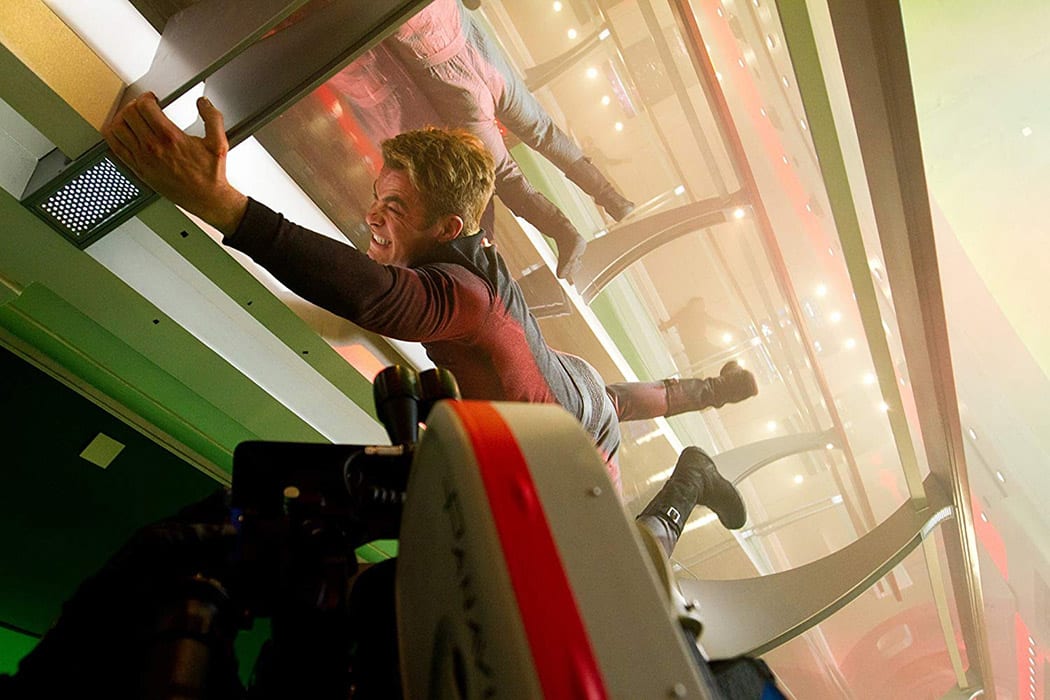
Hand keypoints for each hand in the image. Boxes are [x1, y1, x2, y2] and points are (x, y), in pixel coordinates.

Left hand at [102, 93, 247, 233]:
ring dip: (121, 118)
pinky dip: (113, 135)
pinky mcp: (139, 170)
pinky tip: (121, 132)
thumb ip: (213, 118)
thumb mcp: (219, 143)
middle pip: (129, 114)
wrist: (206, 198)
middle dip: (134, 104)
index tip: (152, 99)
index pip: (145, 106)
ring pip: (117, 128)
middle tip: (142, 107)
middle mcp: (154, 147)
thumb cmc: (211, 174)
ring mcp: (143, 159)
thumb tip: (204, 103)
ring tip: (130, 117)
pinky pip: (115, 148)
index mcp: (171, 137)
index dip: (146, 97)